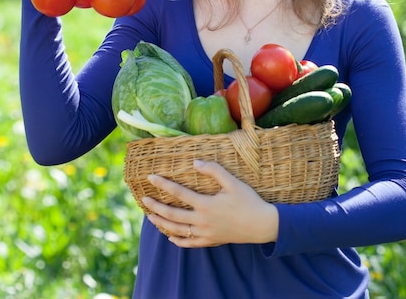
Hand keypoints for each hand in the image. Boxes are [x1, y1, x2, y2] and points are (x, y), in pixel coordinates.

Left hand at [142, 159, 278, 247]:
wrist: (261, 225)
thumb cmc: (248, 201)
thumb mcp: (232, 182)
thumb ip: (214, 170)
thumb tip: (195, 162)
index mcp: (206, 205)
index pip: (179, 193)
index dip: (163, 185)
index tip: (150, 177)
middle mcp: (202, 221)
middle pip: (172, 214)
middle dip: (155, 207)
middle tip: (144, 199)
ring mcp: (205, 234)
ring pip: (177, 230)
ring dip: (161, 223)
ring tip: (150, 217)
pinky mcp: (210, 241)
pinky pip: (189, 243)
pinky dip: (177, 241)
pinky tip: (170, 236)